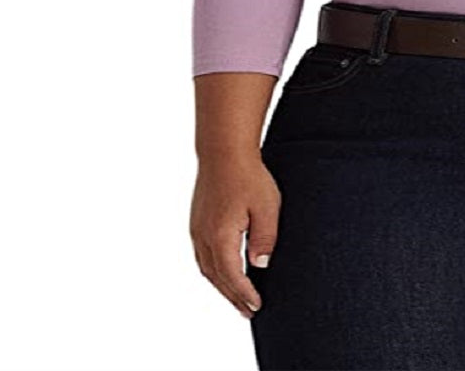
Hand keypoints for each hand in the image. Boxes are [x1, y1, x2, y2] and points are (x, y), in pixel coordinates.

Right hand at [189, 154, 280, 319]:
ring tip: (238, 299)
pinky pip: (203, 257)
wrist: (223, 153)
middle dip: (233, 297)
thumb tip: (261, 265)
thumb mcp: (267, 207)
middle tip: (249, 311)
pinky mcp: (197, 224)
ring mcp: (197, 231)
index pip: (232, 276)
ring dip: (222, 286)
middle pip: (217, 278)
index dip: (244, 294)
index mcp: (221, 236)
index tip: (257, 306)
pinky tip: (224, 273)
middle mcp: (204, 237)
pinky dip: (214, 271)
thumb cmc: (249, 176)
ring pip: (207, 269)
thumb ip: (265, 237)